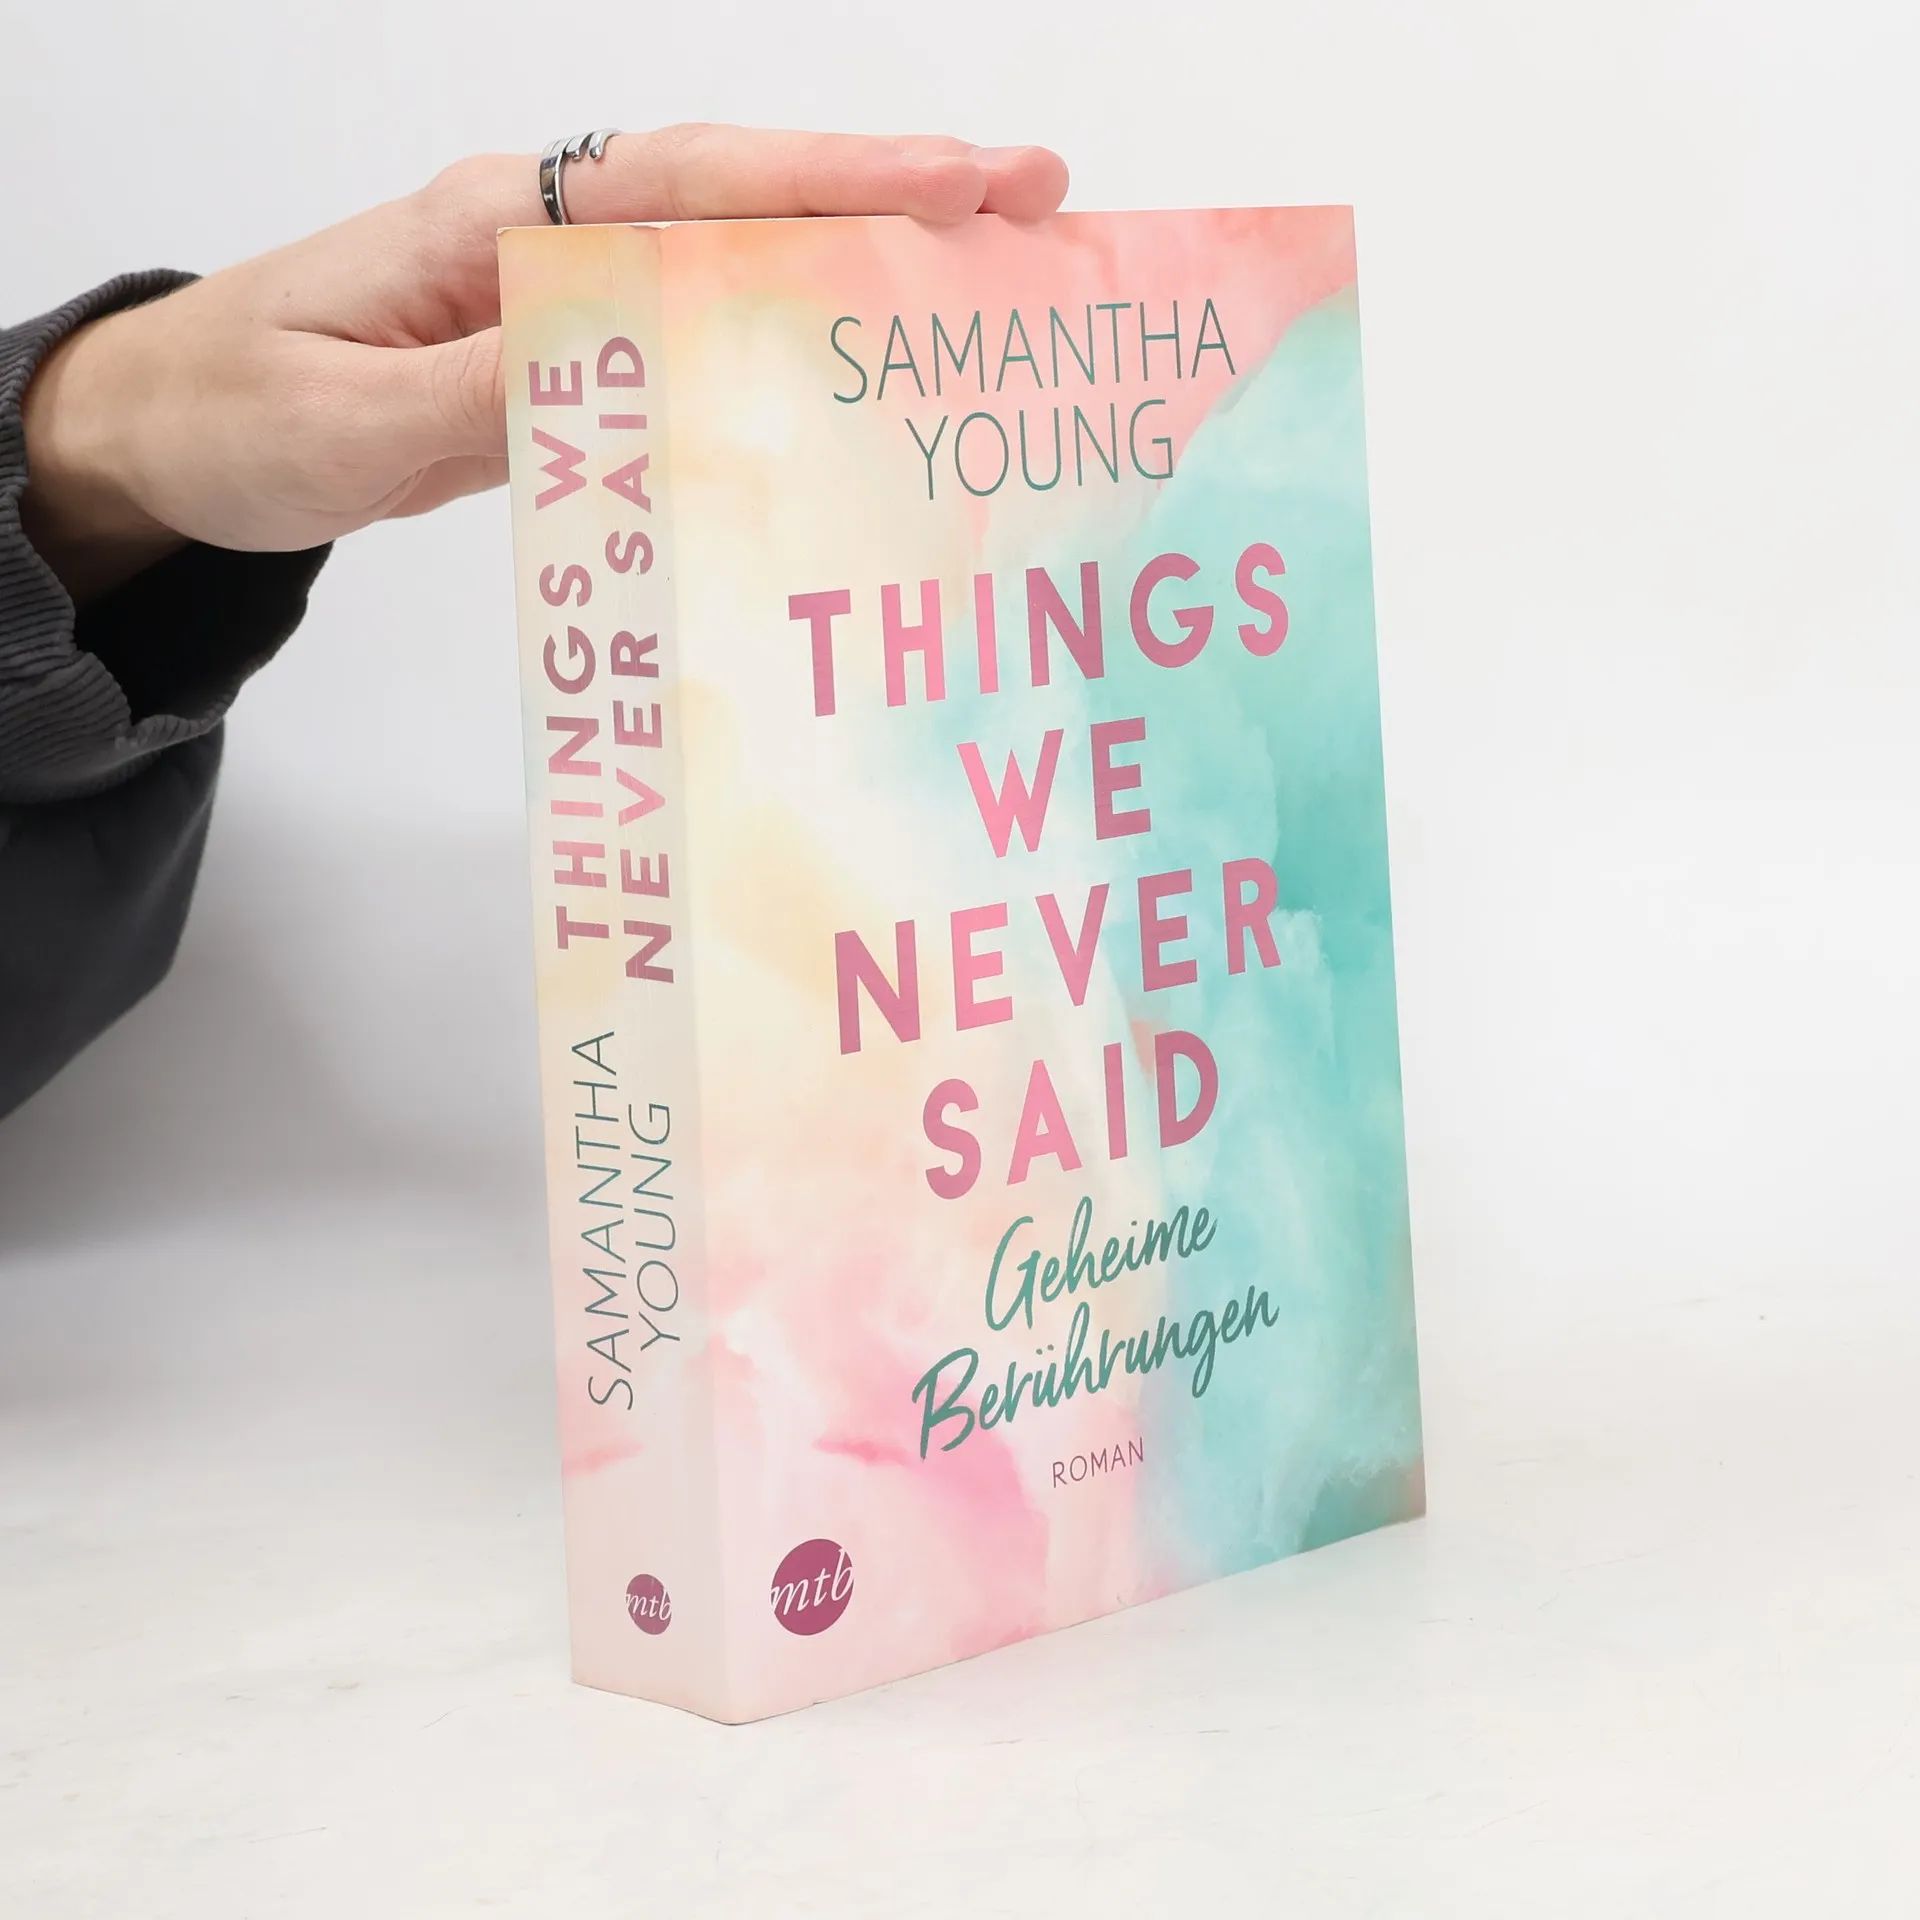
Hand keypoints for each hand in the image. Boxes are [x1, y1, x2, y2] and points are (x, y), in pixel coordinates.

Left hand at [20, 125, 1069, 602]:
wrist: (168, 433)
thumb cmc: (240, 412)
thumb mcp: (348, 420)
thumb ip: (493, 400)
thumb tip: (639, 379)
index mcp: (498, 225)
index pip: (689, 190)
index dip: (830, 188)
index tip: (957, 184)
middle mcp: (546, 235)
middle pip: (741, 197)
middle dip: (889, 194)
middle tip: (1033, 199)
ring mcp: (561, 288)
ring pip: (733, 255)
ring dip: (857, 256)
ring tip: (985, 265)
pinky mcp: (565, 349)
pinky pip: (697, 327)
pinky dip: (788, 329)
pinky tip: (856, 355)